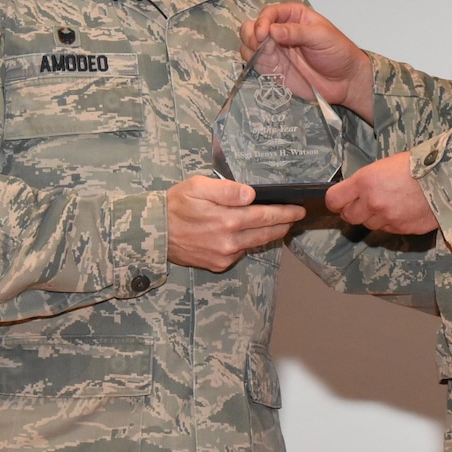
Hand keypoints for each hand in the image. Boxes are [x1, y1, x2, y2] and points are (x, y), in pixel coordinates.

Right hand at [165, 176, 305, 271]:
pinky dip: (247, 243)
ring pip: (255, 244)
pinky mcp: (217, 264)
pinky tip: (248, 234)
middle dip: (283, 224)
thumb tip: (251, 195)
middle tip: (295, 216)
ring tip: (279, 224)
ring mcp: (224, 256)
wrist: (153, 232)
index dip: (285, 213)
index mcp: (227, 220)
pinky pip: (240, 253)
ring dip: (268, 234)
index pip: (265, 216)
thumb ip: (226, 190)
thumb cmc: (175, 204)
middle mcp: (229, 242)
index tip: (299, 210)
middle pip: (266, 233)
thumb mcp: (197, 187)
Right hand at [245, 3, 374, 122]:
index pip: (269, 13)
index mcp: (294, 16)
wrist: (345, 81)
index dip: (262, 21)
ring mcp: (275, 50)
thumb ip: (297, 32)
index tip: (263, 34)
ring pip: (248, 44)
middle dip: (251, 35)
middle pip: (252, 27)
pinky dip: (253, 63)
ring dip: (250, 49)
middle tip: (261, 46)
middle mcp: (280, 31)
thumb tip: (272, 30)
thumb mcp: (322, 37)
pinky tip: (268, 67)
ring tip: (266, 57)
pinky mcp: (272, 68)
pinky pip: (253, 62)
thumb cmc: (339, 53)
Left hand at [323, 153, 438, 234]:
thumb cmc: (417, 165)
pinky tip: (403, 209)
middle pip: (349, 217)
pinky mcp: (402, 229)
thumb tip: (354, 192)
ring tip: (390, 203)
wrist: (447, 177)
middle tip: (366, 202)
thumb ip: (366, 181)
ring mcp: (387, 218)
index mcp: (365, 181)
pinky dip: (391, 222)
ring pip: (369, 225)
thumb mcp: (384, 165)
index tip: (341, 199)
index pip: (334, 200)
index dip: (336, 200)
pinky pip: (388, 229)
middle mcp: (372, 202)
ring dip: (374, 217)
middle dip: (354, 210)